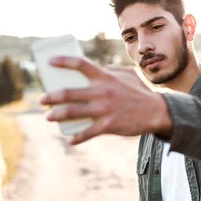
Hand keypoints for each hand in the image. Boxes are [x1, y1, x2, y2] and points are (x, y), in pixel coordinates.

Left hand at [40, 56, 172, 144]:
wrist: (157, 112)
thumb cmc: (140, 92)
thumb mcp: (127, 74)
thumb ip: (110, 70)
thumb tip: (93, 69)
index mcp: (106, 76)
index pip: (80, 64)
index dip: (63, 61)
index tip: (49, 62)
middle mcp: (102, 92)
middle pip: (69, 93)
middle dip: (51, 97)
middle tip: (43, 100)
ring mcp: (104, 110)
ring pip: (72, 113)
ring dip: (57, 115)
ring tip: (49, 116)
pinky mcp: (108, 126)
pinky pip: (87, 133)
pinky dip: (77, 137)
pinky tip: (70, 139)